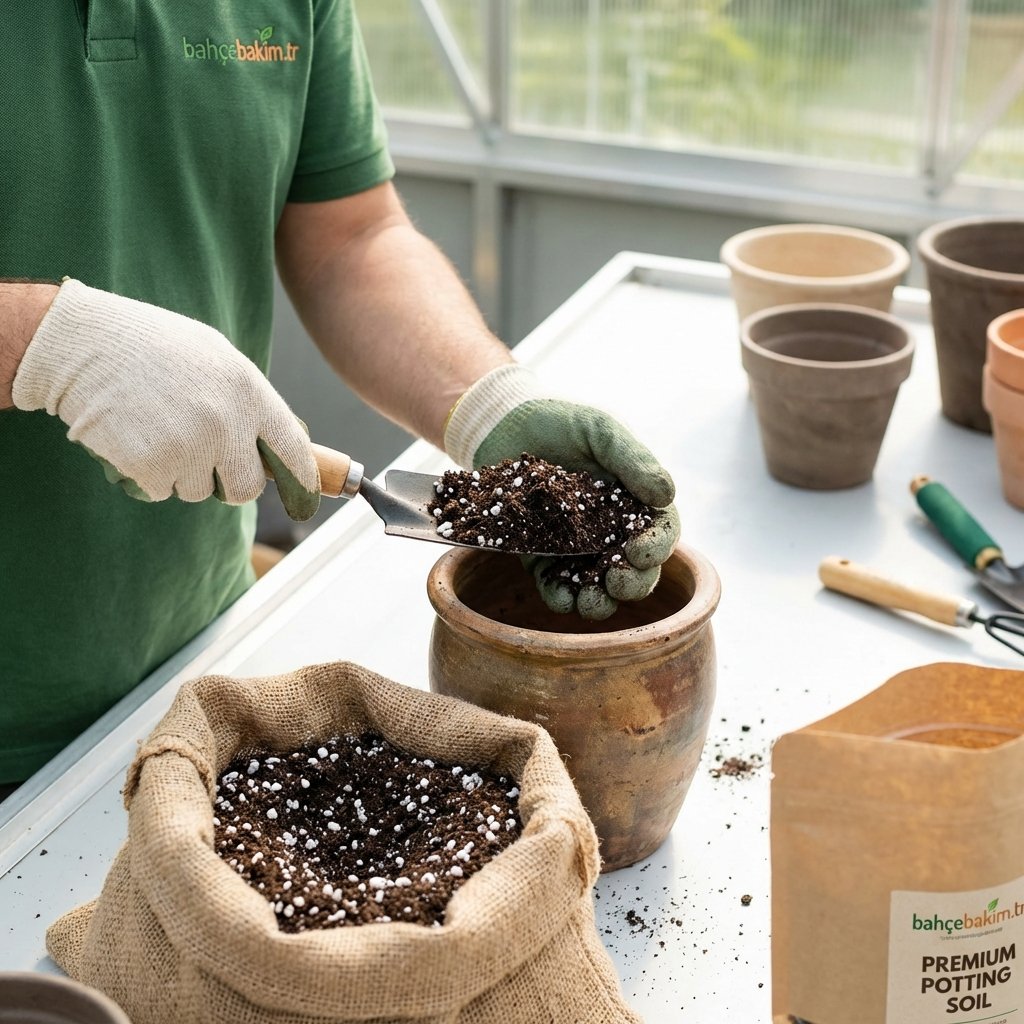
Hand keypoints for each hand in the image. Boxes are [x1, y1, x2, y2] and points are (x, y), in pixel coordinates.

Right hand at [12, 279, 319, 520]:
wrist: (83, 343)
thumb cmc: (153, 347)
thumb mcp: (216, 359)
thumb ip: (249, 401)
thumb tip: (279, 446)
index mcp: (249, 392)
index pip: (294, 450)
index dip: (303, 479)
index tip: (304, 495)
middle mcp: (227, 424)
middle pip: (247, 488)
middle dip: (230, 482)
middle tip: (209, 462)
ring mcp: (190, 448)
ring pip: (200, 491)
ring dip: (183, 473)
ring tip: (160, 429)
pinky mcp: (153, 466)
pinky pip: (163, 491)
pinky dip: (150, 475)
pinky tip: (137, 437)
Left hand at [445, 365, 679, 618]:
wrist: (504, 424)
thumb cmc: (560, 422)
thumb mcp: (601, 431)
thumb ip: (632, 460)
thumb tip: (666, 495)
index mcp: (634, 501)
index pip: (659, 531)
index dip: (656, 547)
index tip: (640, 552)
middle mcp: (610, 529)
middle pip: (634, 568)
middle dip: (632, 583)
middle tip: (618, 582)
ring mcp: (576, 547)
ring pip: (597, 585)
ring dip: (599, 601)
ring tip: (590, 602)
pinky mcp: (541, 555)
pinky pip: (555, 584)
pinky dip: (561, 596)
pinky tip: (561, 598)